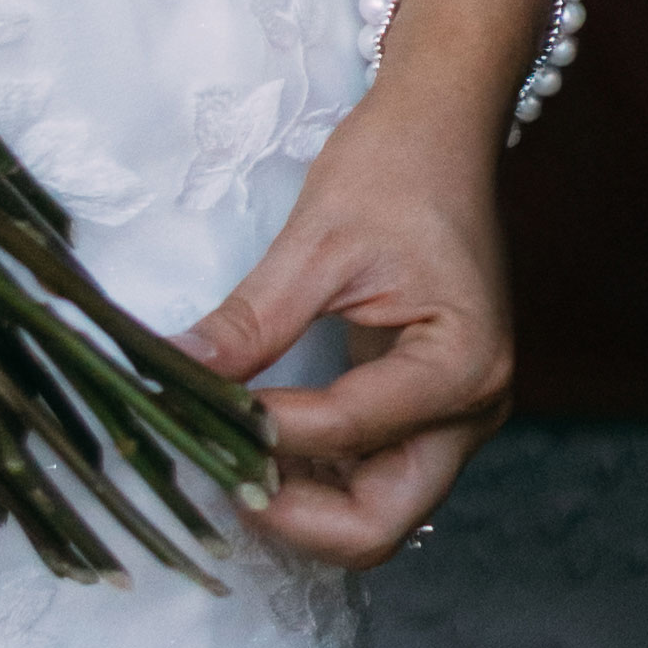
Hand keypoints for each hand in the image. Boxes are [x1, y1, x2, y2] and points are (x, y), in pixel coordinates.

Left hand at [179, 53, 517, 567]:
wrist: (441, 127)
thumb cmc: (395, 168)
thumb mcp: (315, 240)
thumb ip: (252, 321)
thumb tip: (174, 371)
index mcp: (462, 365)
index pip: (350, 431)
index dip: (268, 435)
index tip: (200, 416)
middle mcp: (473, 410)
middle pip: (384, 520)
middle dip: (297, 519)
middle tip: (219, 480)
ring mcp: (455, 416)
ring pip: (379, 512)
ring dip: (303, 509)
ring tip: (229, 469)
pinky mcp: (428, 410)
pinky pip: (374, 474)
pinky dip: (317, 480)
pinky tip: (261, 453)